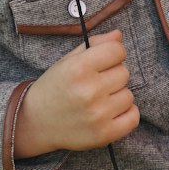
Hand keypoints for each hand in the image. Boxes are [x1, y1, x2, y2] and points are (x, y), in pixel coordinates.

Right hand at [13, 30, 139, 157]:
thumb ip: (94, 45)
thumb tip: (119, 35)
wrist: (35, 122)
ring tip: (99, 100)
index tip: (105, 60)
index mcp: (78, 68)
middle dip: (113, 75)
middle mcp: (89, 91)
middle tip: (96, 83)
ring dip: (117, 96)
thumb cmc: (53, 88)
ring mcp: (97, 114)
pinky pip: (133, 117)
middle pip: (124, 73)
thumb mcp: (67, 61)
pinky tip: (110, 112)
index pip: (117, 50)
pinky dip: (126, 114)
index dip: (113, 53)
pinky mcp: (104, 134)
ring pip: (129, 95)